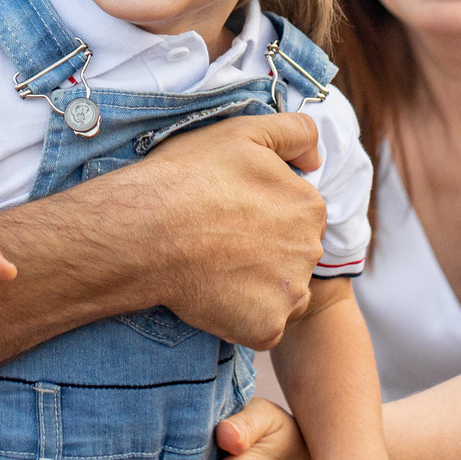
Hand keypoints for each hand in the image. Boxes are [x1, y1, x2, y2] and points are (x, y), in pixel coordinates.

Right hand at [134, 115, 328, 349]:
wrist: (143, 231)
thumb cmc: (187, 177)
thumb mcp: (244, 131)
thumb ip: (295, 132)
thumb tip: (317, 159)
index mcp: (309, 205)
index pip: (298, 214)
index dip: (264, 212)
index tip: (231, 211)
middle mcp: (310, 250)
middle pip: (294, 253)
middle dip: (266, 249)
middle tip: (220, 241)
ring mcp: (290, 293)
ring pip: (282, 291)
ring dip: (258, 285)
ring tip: (215, 269)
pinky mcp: (266, 327)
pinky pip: (263, 325)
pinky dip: (243, 317)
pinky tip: (214, 296)